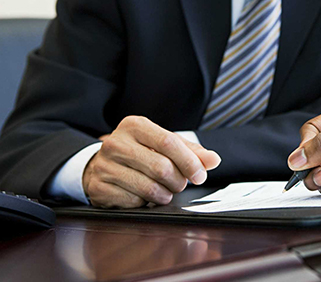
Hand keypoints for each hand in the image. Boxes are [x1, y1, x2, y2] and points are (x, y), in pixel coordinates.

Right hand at [83, 116, 220, 207]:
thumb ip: (191, 152)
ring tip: (164, 190)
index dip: (189, 161)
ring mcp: (104, 165)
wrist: (100, 165)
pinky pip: (134, 201)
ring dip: (165, 194)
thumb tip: (214, 160)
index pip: (168, 142)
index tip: (200, 175)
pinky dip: (145, 202)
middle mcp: (116, 142)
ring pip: (149, 187)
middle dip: (178, 181)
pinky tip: (143, 195)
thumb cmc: (140, 153)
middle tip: (179, 184)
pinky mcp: (99, 187)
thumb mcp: (164, 145)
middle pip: (161, 167)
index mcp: (134, 126)